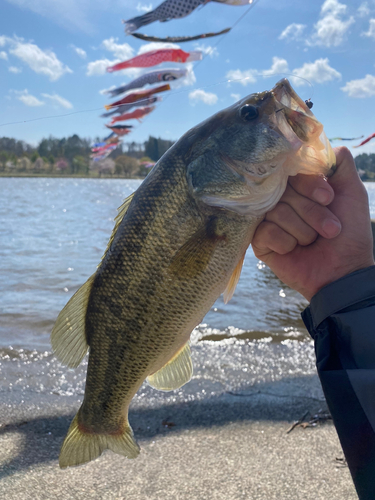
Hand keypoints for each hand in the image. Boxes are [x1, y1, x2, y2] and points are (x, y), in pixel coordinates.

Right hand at [252, 147, 374, 300]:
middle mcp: (281, 199)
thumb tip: (318, 142)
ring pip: (276, 212)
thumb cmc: (350, 233)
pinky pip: (266, 231)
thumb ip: (340, 161)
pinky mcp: (259, 241)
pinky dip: (286, 242)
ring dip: (303, 231)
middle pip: (284, 192)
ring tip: (313, 242)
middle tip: (330, 230)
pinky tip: (294, 251)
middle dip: (312, 213)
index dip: (311, 185)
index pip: (292, 170)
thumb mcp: (352, 191)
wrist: (343, 271)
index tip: (329, 200)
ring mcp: (268, 220)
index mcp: (299, 186)